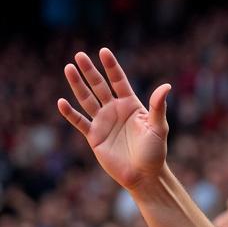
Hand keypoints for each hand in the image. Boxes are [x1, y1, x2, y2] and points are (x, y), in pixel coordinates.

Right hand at [58, 49, 170, 191]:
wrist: (144, 175)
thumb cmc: (155, 151)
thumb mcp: (159, 128)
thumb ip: (158, 107)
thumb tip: (166, 86)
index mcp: (132, 105)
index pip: (119, 81)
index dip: (111, 67)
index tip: (103, 51)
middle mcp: (115, 110)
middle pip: (99, 86)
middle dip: (90, 71)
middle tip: (79, 55)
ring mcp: (103, 122)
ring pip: (87, 99)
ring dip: (77, 85)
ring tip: (68, 68)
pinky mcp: (94, 136)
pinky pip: (79, 122)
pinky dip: (70, 113)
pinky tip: (61, 102)